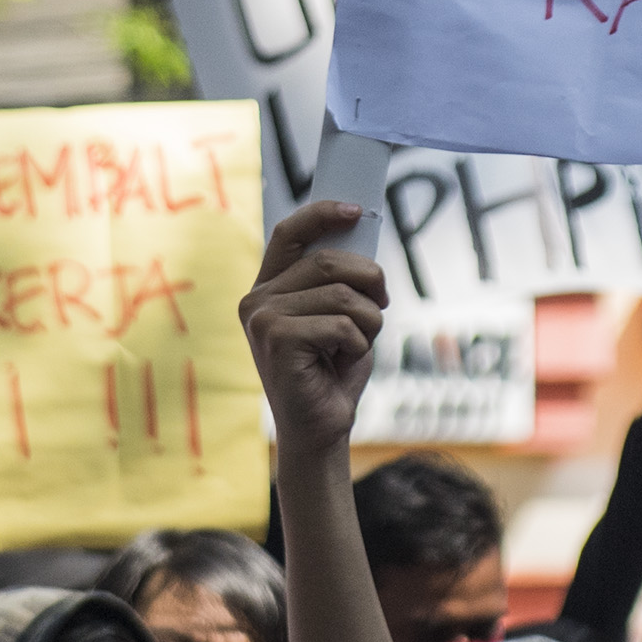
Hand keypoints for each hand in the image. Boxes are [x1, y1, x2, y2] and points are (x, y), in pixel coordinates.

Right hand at [242, 203, 386, 460]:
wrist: (321, 431)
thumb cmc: (332, 374)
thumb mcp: (338, 317)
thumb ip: (339, 281)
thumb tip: (361, 241)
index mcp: (269, 289)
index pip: (290, 233)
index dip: (322, 215)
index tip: (357, 211)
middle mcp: (257, 300)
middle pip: (328, 261)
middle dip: (369, 280)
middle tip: (384, 301)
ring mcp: (262, 319)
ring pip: (342, 295)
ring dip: (367, 321)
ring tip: (355, 346)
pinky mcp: (276, 339)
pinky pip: (342, 324)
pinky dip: (357, 345)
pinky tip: (339, 365)